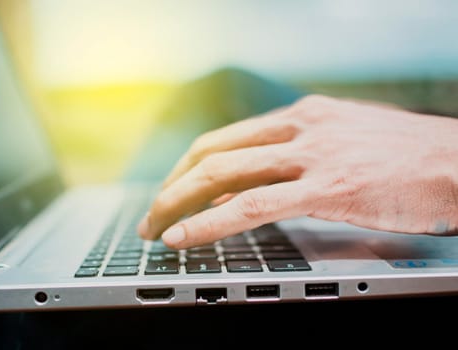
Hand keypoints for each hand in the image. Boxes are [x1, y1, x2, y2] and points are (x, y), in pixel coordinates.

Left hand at [137, 95, 457, 248]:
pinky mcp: (327, 187)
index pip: (227, 139)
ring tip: (156, 228)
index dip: (190, 167)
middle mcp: (301, 128)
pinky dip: (210, 222)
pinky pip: (252, 206)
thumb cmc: (409, 158)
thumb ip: (299, 159)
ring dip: (179, 202)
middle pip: (214, 153)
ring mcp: (312, 155)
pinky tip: (185, 236)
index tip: (172, 190)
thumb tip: (255, 186)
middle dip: (173, 185)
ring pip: (223, 174)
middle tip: (152, 214)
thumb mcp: (345, 142)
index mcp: (303, 116)